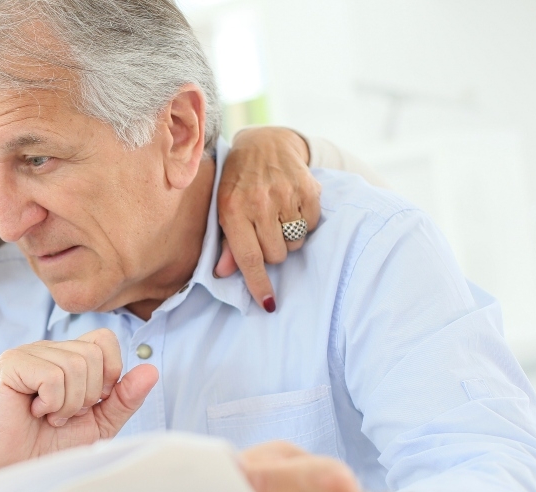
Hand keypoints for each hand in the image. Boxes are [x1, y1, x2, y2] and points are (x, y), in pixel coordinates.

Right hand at [0, 329, 158, 491]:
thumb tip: (152, 370)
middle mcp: (48, 348)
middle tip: (63, 415)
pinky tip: (35, 413)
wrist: (15, 468)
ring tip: (49, 417)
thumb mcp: (98, 424)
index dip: (108, 374)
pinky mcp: (11, 364)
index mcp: (68, 356)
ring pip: (75, 365)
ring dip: (68, 404)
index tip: (89, 403)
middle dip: (87, 396)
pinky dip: (52, 403)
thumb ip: (124, 398)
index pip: (105, 341)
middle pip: (94, 355)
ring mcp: (28, 353)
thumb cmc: (50, 447)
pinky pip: (53, 376)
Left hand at [216, 127, 322, 311]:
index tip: (269, 304)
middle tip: (265, 231)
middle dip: (272, 251)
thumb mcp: (224, 210)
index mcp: (232, 210)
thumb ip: (227, 243)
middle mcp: (258, 203)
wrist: (264, 144)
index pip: (248, 257)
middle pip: (276, 255)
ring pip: (295, 243)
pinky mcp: (308, 188)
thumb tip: (224, 273)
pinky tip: (292, 207)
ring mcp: (285, 194)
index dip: (258, 283)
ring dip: (288, 238)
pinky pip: (312, 225)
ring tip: (278, 217)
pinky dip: (305, 222)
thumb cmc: (238, 183)